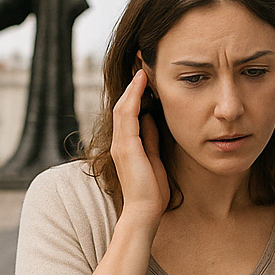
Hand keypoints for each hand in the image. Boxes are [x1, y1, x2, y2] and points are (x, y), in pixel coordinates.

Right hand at [111, 69, 169, 222]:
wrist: (144, 212)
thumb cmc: (152, 191)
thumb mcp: (155, 158)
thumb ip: (151, 138)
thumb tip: (151, 118)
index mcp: (127, 144)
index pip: (129, 111)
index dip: (136, 92)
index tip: (147, 75)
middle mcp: (120, 141)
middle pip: (123, 104)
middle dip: (133, 83)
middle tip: (143, 62)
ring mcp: (121, 143)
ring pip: (123, 106)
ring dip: (133, 85)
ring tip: (143, 65)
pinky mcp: (125, 146)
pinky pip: (127, 114)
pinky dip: (134, 96)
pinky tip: (142, 81)